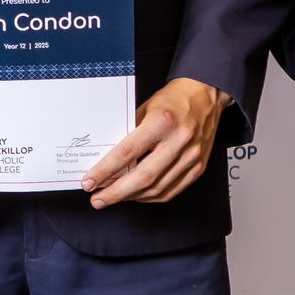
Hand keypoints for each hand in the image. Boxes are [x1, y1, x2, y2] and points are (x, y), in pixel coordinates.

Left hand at [82, 78, 227, 207]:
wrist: (205, 95)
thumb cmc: (172, 99)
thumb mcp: (145, 108)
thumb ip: (128, 133)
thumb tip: (106, 158)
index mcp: (162, 122)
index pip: (127, 153)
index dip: (105, 171)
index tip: (89, 182)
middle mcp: (179, 140)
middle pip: (143, 177)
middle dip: (116, 193)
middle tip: (97, 200)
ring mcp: (191, 156)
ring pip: (157, 188)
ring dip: (131, 197)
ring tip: (113, 197)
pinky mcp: (198, 167)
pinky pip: (171, 190)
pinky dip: (150, 196)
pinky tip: (136, 195)